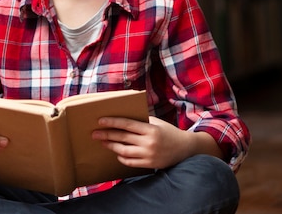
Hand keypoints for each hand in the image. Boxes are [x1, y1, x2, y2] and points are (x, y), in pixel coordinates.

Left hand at [91, 116, 217, 169]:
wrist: (186, 149)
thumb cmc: (168, 132)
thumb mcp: (156, 123)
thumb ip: (140, 121)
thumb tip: (120, 117)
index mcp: (151, 129)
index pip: (127, 124)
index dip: (112, 122)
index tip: (100, 121)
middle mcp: (149, 143)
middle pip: (123, 138)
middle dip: (107, 135)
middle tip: (95, 133)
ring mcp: (149, 155)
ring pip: (124, 151)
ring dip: (111, 146)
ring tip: (103, 142)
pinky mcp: (150, 165)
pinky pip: (130, 162)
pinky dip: (121, 157)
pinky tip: (116, 152)